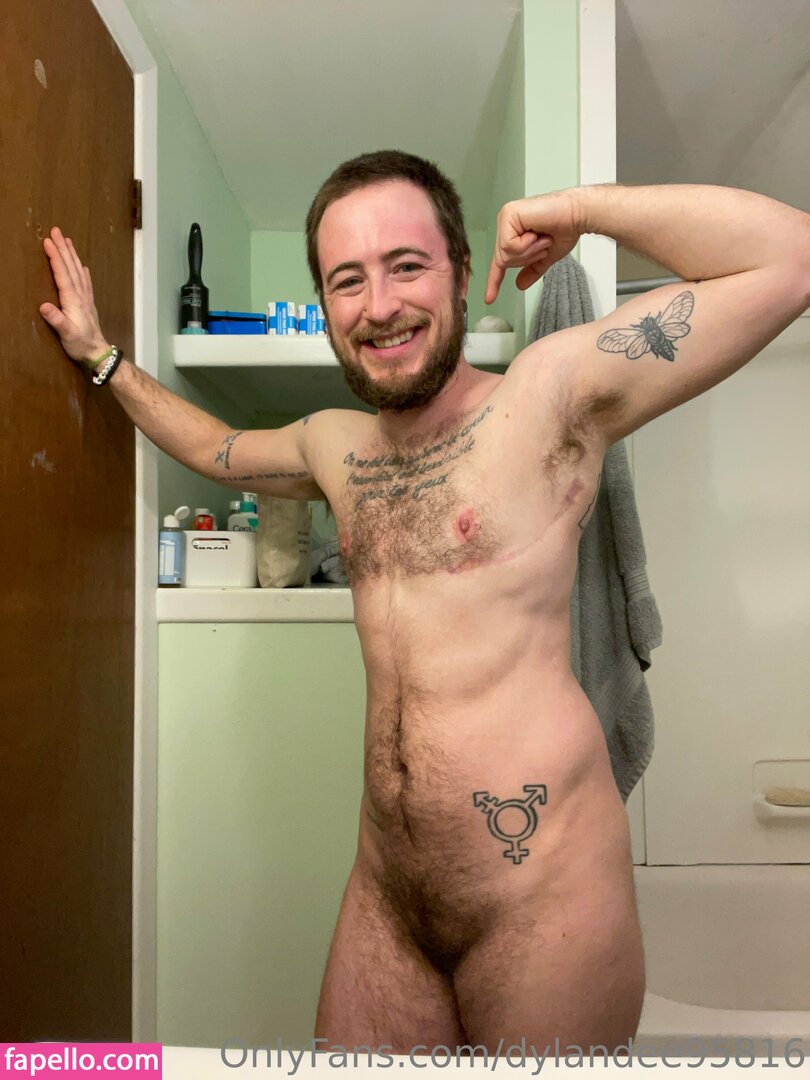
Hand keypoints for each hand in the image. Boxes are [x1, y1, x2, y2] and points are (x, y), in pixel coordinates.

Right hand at [39, 227, 109, 365]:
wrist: (98, 352)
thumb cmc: (80, 344)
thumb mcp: (66, 333)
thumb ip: (56, 319)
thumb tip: (44, 306)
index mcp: (73, 300)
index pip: (62, 273)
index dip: (55, 257)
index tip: (48, 241)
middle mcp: (81, 295)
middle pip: (71, 267)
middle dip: (63, 248)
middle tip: (56, 231)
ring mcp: (86, 298)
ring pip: (79, 271)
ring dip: (73, 255)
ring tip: (68, 240)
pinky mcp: (89, 304)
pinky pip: (86, 282)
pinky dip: (83, 271)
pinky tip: (83, 266)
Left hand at [485, 190, 582, 304]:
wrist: (579, 215)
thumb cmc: (566, 229)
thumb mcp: (546, 256)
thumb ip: (532, 269)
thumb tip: (519, 285)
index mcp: (513, 231)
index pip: (500, 260)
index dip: (494, 280)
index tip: (489, 299)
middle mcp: (506, 223)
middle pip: (503, 259)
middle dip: (526, 259)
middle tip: (544, 244)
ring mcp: (506, 217)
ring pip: (505, 253)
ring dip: (529, 251)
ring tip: (542, 238)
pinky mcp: (509, 214)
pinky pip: (509, 244)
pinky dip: (526, 244)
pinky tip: (537, 233)